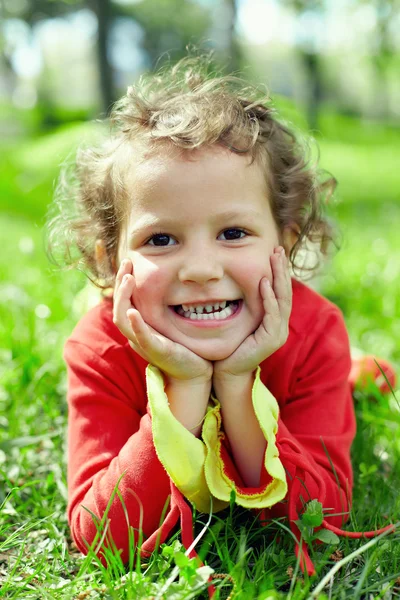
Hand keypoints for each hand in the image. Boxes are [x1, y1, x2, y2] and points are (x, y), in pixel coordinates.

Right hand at [113, 258, 212, 383]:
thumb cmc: (184, 346)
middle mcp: (136, 334)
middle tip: (127, 262)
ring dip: (123, 298)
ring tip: (128, 279)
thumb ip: (164, 305)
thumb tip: (171, 279)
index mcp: (138, 326)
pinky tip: (133, 311)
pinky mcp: (156, 351)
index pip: (123, 300)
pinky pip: (142, 337)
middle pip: (119, 306)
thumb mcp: (170, 322)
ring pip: (122, 319)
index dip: (122, 281)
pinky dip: (136, 324)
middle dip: (120, 283)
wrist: (194, 372)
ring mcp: (143, 343)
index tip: (129, 261)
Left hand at [213, 246, 291, 380]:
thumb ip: (245, 304)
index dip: (278, 271)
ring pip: (282, 299)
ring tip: (275, 259)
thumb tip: (237, 282)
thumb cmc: (230, 345)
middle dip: (281, 269)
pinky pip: (272, 314)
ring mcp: (277, 332)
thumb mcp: (240, 320)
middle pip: (285, 291)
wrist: (227, 371)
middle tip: (278, 249)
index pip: (280, 290)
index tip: (274, 252)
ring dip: (278, 278)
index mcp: (274, 319)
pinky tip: (264, 283)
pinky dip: (269, 298)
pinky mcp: (271, 340)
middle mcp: (280, 325)